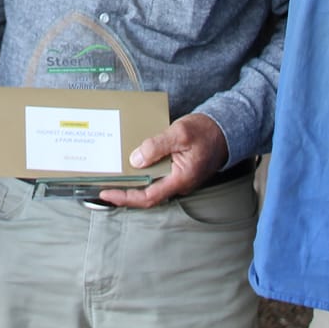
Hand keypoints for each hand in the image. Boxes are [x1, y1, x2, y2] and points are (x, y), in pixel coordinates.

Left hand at [92, 113, 227, 208]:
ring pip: (150, 185)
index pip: (147, 197)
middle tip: (102, 183)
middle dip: (124, 191)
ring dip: (132, 181)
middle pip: (146, 194)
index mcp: (179, 179)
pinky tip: (130, 162)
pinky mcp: (177, 170)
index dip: (125, 197)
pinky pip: (156, 175)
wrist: (226, 129)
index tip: (106, 192)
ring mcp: (178, 178)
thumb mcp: (180, 133)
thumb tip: (135, 160)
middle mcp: (178, 184)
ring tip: (112, 174)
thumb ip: (157, 146)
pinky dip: (141, 171)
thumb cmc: (206, 131)